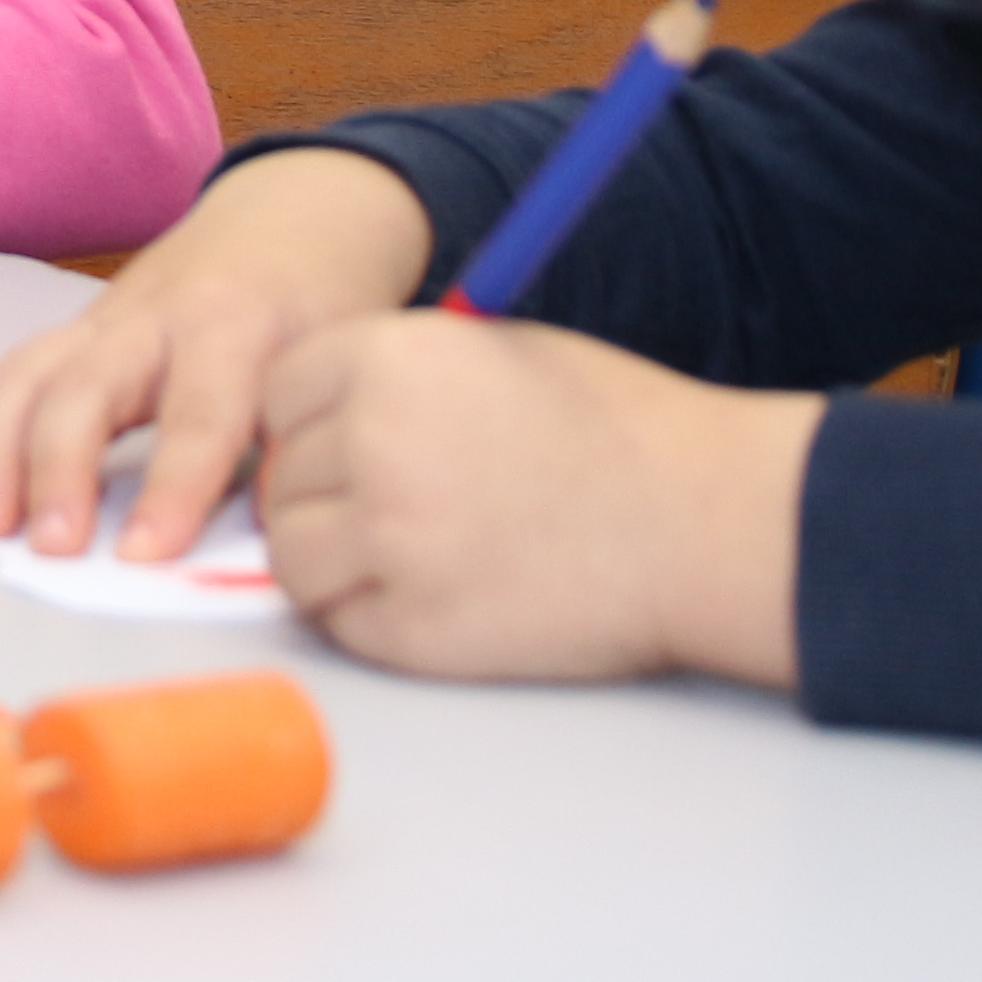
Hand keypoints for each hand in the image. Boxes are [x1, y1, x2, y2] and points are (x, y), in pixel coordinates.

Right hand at [0, 146, 431, 556]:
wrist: (290, 221)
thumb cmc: (318, 305)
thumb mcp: (339, 363)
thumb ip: (304, 440)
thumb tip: (274, 538)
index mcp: (237, 324)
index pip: (199, 412)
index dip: (172, 486)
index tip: (144, 553)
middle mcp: (156, 316)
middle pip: (87, 386)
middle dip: (60, 469)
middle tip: (52, 549)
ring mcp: (102, 320)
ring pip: (27, 374)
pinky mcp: (74, 333)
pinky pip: (13, 376)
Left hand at [251, 310, 816, 683]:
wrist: (701, 523)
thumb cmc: (617, 431)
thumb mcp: (496, 353)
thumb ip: (399, 374)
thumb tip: (322, 415)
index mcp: (390, 359)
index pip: (280, 393)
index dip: (308, 422)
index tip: (344, 445)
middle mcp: (373, 442)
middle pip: (281, 477)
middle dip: (322, 494)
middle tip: (392, 509)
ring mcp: (390, 540)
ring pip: (291, 556)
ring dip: (329, 560)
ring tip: (401, 556)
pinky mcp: (414, 628)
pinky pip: (340, 623)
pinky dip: (368, 616)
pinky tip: (434, 596)